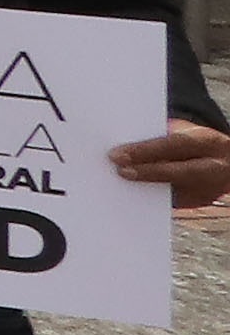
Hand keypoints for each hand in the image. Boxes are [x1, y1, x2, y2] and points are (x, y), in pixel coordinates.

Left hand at [110, 118, 229, 212]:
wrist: (225, 160)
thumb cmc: (193, 141)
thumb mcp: (183, 132)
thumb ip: (160, 136)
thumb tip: (125, 143)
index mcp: (208, 142)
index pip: (174, 145)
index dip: (145, 151)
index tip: (116, 155)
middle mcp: (214, 166)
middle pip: (179, 171)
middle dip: (147, 172)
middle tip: (118, 171)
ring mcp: (212, 187)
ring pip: (177, 192)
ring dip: (146, 189)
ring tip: (118, 186)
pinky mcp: (203, 201)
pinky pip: (175, 202)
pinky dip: (152, 199)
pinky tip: (132, 195)